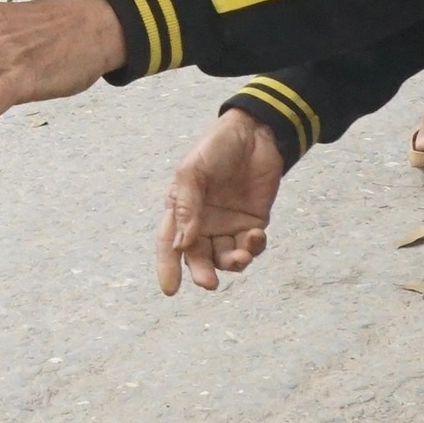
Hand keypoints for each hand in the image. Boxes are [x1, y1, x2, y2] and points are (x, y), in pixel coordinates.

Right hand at [159, 109, 287, 292]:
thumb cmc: (216, 147)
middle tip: (209, 283)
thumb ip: (187, 206)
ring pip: (225, 257)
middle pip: (198, 257)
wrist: (255, 133)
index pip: (170, 243)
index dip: (167, 267)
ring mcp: (228, 224)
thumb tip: (182, 244)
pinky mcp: (252, 222)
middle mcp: (202, 221)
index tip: (170, 290)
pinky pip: (250, 246)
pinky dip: (252, 248)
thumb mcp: (193, 171)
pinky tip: (255, 237)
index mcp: (181, 208)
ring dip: (232, 263)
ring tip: (240, 255)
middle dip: (203, 272)